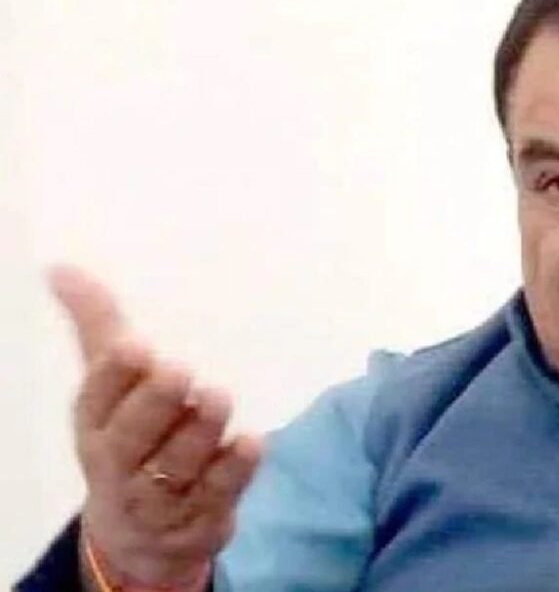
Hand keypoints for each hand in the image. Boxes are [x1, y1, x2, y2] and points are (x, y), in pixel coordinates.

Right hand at [50, 266, 262, 587]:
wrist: (141, 535)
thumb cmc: (127, 437)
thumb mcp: (108, 387)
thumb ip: (97, 325)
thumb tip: (61, 268)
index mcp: (95, 425)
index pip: (98, 401)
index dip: (115, 376)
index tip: (136, 346)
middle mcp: (121, 463)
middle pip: (133, 437)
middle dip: (154, 404)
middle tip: (178, 371)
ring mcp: (161, 496)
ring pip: (179, 464)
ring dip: (200, 431)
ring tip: (219, 397)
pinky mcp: (203, 515)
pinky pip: (220, 492)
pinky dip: (235, 469)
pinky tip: (252, 442)